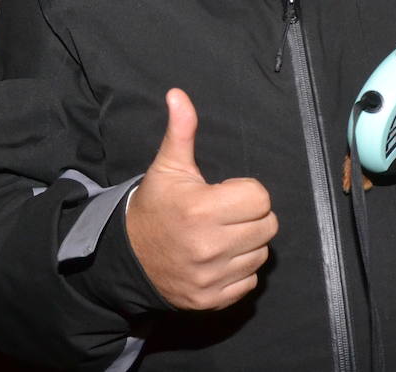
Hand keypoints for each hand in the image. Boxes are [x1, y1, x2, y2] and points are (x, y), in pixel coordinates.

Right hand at [127, 88, 277, 310]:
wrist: (127, 258)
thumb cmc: (155, 206)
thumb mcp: (167, 167)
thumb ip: (182, 130)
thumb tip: (178, 94)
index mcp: (201, 209)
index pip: (260, 198)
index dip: (246, 192)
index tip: (225, 193)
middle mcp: (209, 246)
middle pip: (268, 226)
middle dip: (251, 216)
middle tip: (228, 214)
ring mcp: (211, 277)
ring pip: (262, 254)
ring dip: (248, 243)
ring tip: (223, 235)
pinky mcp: (211, 300)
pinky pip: (250, 282)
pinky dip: (239, 270)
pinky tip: (219, 258)